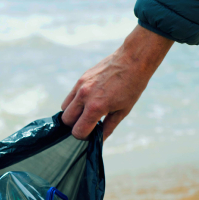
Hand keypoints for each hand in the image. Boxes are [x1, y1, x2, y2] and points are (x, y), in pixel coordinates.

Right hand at [61, 25, 173, 140]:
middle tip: (89, 124)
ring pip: (64, 109)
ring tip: (86, 112)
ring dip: (73, 114)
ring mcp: (80, 86)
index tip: (92, 134)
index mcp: (96, 107)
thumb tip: (98, 140)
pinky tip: (87, 101)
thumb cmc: (132, 86)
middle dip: (76, 126)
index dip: (84, 136)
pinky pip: (69, 97)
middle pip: (67, 121)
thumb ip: (108, 127)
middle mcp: (84, 97)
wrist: (134, 59)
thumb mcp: (123, 111)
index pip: (78, 131)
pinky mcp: (80, 79)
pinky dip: (74, 103)